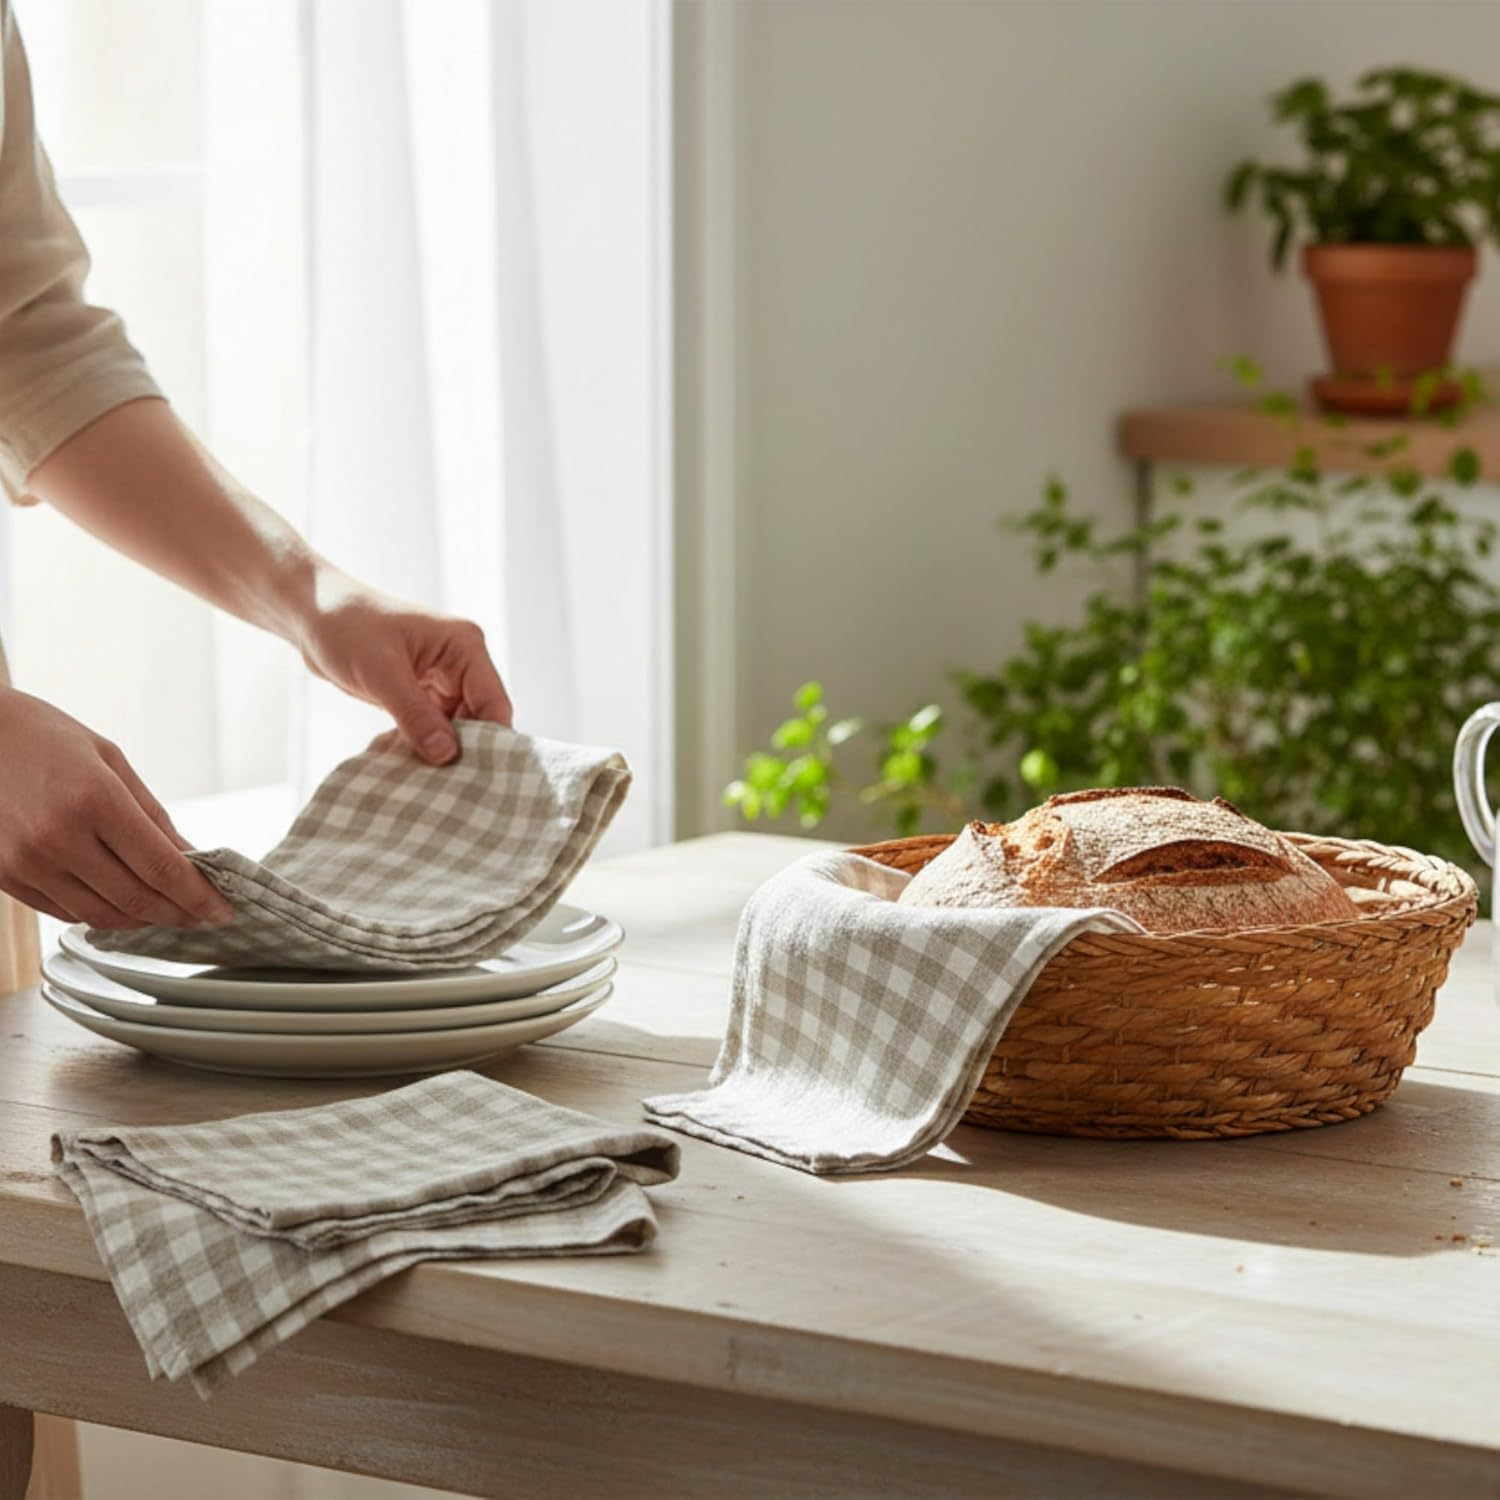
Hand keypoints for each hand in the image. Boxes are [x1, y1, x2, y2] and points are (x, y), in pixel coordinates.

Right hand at [0, 688, 235, 928]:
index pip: (161, 868)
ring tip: (167, 909)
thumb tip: (191, 858)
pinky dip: (100, 913)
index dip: (199, 896)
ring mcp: (26, 863)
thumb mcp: (110, 760)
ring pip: (101, 916)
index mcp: (94, 800)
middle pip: (136, 900)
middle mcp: (58, 838)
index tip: (223, 910)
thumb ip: (152, 814)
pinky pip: (65, 912)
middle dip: (179, 914)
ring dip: (142, 920)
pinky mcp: (5, 877)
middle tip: (202, 914)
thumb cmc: (42, 736)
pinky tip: (121, 901)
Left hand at [294, 574, 513, 763]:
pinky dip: (426, 746)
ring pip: (458, 727)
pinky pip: (435, 727)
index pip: (494, 703)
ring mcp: (442, 679)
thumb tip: (447, 755)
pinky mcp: (422, 693)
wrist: (312, 615)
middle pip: (481, 719)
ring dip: (444, 752)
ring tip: (431, 784)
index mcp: (464, 646)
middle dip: (466, 751)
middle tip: (450, 789)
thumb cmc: (346, 628)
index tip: (474, 779)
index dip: (489, 741)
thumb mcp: (381, 673)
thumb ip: (416, 715)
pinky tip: (415, 768)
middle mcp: (461, 663)